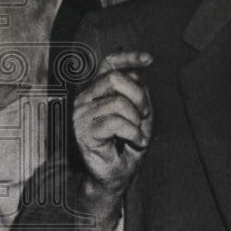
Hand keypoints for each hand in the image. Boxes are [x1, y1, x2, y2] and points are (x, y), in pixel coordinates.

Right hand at [73, 51, 153, 195]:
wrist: (116, 174)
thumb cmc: (128, 142)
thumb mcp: (139, 112)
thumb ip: (137, 91)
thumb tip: (139, 70)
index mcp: (98, 90)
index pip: (109, 63)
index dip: (129, 57)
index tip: (150, 59)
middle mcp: (85, 98)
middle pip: (115, 78)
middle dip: (139, 97)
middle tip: (144, 116)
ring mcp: (81, 114)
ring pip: (118, 102)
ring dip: (136, 121)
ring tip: (137, 134)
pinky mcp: (82, 131)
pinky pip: (115, 122)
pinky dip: (133, 133)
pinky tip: (136, 141)